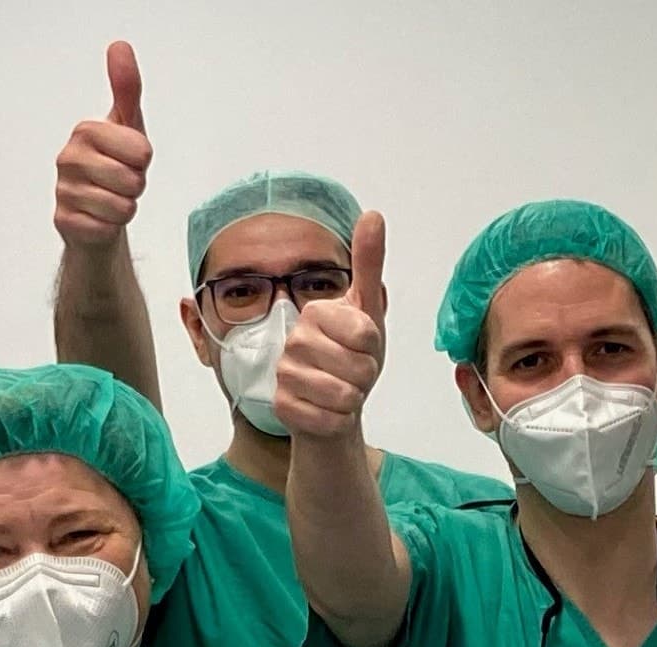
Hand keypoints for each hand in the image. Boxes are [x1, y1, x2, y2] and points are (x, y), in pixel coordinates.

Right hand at [53, 41, 149, 249]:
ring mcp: (63, 191)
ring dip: (124, 209)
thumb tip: (119, 46)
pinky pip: (106, 229)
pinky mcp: (64, 222)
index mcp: (85, 131)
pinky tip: (99, 219)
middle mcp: (68, 158)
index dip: (143, 161)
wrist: (96, 213)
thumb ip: (127, 87)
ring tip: (111, 200)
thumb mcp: (128, 125)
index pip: (141, 152)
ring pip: (122, 208)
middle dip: (135, 187)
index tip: (129, 159)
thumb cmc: (115, 166)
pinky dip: (109, 229)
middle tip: (121, 183)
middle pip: (133, 181)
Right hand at [274, 211, 387, 441]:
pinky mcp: (282, 407)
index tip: (362, 346)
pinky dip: (337, 421)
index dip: (374, 347)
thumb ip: (369, 264)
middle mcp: (294, 340)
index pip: (365, 334)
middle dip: (365, 377)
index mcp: (315, 312)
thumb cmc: (352, 356)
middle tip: (353, 373)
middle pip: (357, 367)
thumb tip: (372, 215)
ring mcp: (284, 374)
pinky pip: (327, 420)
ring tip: (343, 391)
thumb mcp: (367, 309)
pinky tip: (329, 411)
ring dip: (352, 401)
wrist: (334, 403)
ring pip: (342, 396)